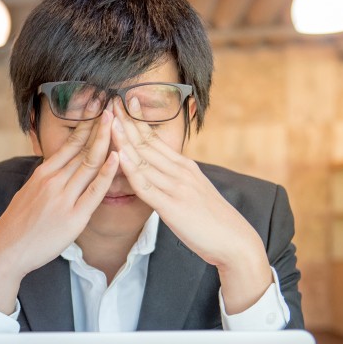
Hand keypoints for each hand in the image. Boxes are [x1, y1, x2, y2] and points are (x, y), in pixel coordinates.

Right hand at [0, 111, 118, 313]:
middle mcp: (53, 181)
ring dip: (106, 140)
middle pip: (82, 148)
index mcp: (42, 174)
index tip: (97, 108)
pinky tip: (118, 157)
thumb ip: (45, 180)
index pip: (70, 143)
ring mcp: (64, 198)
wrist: (6, 251)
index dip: (86, 124)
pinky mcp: (74, 217)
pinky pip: (94, 191)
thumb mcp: (27, 194)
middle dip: (100, 124)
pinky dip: (107, 172)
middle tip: (113, 103)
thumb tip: (57, 170)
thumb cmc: (17, 226)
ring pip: (90, 163)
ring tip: (119, 121)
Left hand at [110, 99, 271, 312]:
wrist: (234, 242)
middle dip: (127, 122)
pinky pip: (147, 186)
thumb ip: (174, 181)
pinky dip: (132, 170)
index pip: (155, 139)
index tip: (123, 103)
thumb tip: (158, 175)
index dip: (137, 121)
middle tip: (109, 102)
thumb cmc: (212, 221)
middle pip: (147, 143)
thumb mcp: (192, 193)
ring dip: (125, 140)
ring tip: (108, 121)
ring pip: (144, 159)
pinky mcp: (172, 207)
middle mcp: (180, 171)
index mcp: (184, 167)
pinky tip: (119, 157)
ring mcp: (177, 187)